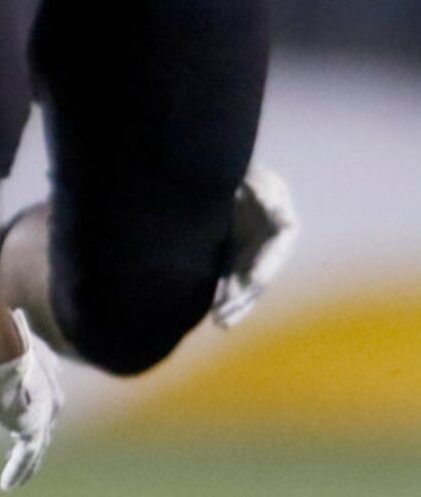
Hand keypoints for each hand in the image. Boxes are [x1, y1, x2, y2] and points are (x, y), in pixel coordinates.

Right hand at [0, 309, 63, 490]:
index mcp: (48, 368)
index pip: (47, 394)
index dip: (38, 407)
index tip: (23, 416)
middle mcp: (52, 394)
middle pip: (46, 423)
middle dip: (35, 438)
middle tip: (19, 450)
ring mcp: (45, 414)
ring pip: (37, 446)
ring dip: (27, 464)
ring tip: (14, 479)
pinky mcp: (32, 429)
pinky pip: (25, 457)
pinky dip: (16, 472)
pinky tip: (6, 486)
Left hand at [211, 165, 298, 329]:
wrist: (229, 173)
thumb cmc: (248, 172)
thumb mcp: (257, 176)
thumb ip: (265, 192)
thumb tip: (277, 213)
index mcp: (282, 229)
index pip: (274, 255)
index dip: (263, 270)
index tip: (253, 282)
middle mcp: (269, 248)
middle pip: (259, 278)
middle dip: (244, 298)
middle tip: (227, 314)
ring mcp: (252, 255)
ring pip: (246, 287)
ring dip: (234, 305)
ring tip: (220, 323)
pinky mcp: (234, 257)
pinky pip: (230, 281)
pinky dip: (223, 297)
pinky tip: (215, 315)